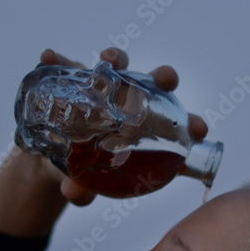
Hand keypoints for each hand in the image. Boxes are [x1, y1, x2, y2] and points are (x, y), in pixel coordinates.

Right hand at [37, 45, 209, 206]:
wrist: (51, 155)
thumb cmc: (83, 168)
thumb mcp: (84, 181)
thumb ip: (82, 188)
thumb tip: (74, 192)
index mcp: (143, 128)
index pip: (174, 123)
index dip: (190, 124)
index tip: (199, 129)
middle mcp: (128, 100)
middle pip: (154, 84)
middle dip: (163, 78)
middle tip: (167, 78)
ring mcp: (101, 86)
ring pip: (116, 65)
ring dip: (116, 58)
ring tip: (108, 61)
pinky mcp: (72, 77)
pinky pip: (66, 65)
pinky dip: (58, 60)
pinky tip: (50, 58)